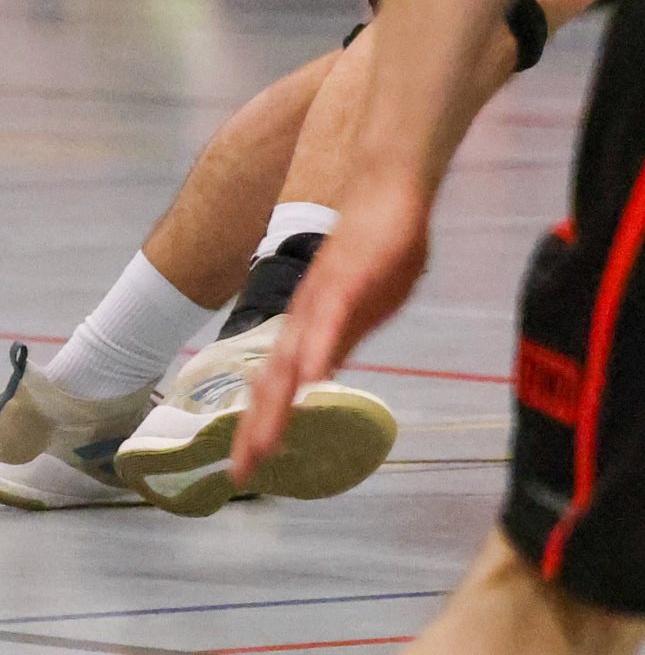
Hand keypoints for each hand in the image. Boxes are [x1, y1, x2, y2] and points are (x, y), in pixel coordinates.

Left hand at [237, 172, 429, 483]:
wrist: (391, 182)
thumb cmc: (386, 237)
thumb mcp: (370, 298)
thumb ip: (345, 334)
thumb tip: (322, 372)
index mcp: (312, 321)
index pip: (280, 382)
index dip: (263, 422)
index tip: (250, 462)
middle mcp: (307, 314)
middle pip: (274, 381)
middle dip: (258, 428)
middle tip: (242, 473)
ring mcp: (324, 297)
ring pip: (293, 359)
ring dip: (276, 403)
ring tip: (264, 442)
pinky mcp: (349, 278)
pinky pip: (331, 321)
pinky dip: (318, 351)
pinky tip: (311, 380)